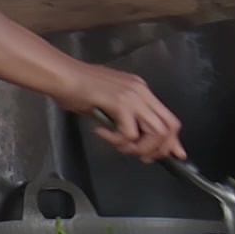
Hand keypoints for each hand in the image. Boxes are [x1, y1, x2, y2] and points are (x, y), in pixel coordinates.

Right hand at [68, 68, 185, 160]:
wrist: (62, 76)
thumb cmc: (77, 88)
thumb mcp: (108, 102)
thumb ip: (123, 118)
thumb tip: (132, 138)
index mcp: (141, 91)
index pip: (169, 118)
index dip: (172, 141)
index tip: (171, 155)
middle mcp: (142, 92)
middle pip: (169, 127)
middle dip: (159, 149)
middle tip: (142, 157)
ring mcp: (133, 97)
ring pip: (156, 133)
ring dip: (140, 148)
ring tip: (120, 146)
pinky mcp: (120, 104)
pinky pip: (130, 134)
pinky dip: (117, 141)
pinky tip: (101, 133)